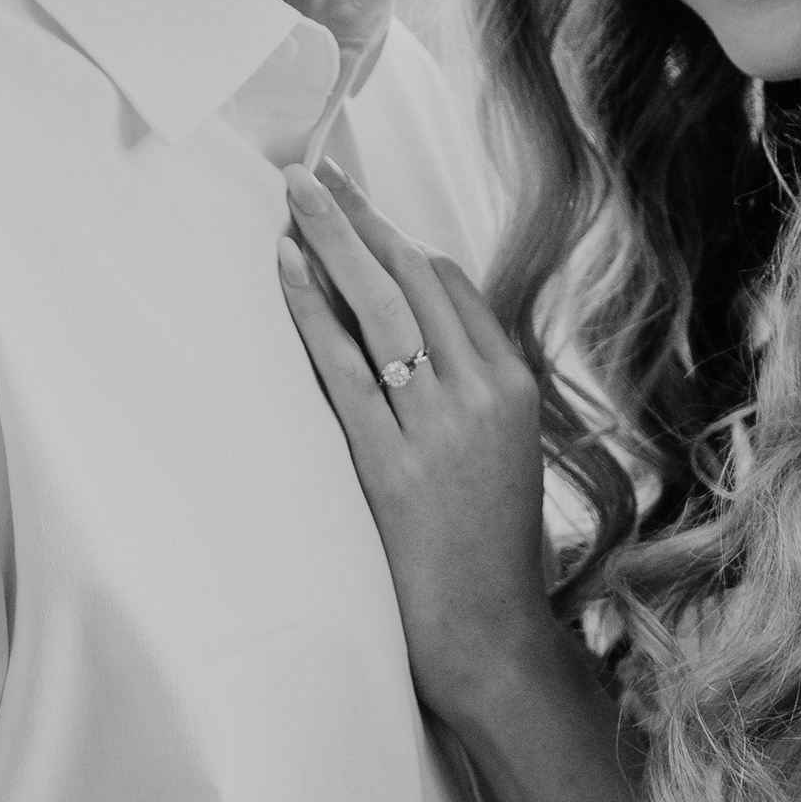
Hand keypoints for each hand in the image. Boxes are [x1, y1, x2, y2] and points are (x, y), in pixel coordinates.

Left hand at [277, 158, 552, 720]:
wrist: (487, 629)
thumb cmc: (487, 545)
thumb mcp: (504, 451)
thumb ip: (472, 388)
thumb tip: (421, 326)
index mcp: (514, 386)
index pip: (452, 287)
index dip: (396, 242)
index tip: (356, 210)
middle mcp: (482, 395)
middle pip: (415, 279)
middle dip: (360, 219)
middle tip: (312, 172)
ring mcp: (437, 426)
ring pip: (381, 308)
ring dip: (333, 241)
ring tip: (295, 193)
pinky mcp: (389, 462)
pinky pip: (343, 367)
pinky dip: (312, 309)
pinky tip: (286, 268)